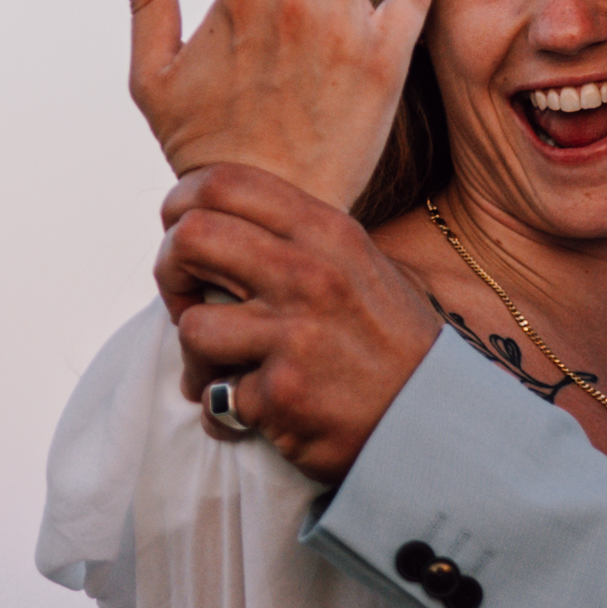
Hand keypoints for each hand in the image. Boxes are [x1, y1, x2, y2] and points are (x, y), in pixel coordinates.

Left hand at [157, 161, 439, 483]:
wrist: (436, 423)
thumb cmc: (391, 343)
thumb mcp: (361, 266)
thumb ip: (298, 239)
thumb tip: (215, 219)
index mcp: (328, 233)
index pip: (225, 183)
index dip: (180, 202)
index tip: (178, 232)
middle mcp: (311, 276)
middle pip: (192, 236)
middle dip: (169, 269)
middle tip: (184, 298)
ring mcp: (295, 337)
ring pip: (191, 324)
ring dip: (194, 355)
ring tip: (220, 369)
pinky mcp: (282, 396)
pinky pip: (216, 396)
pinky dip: (224, 410)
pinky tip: (255, 410)